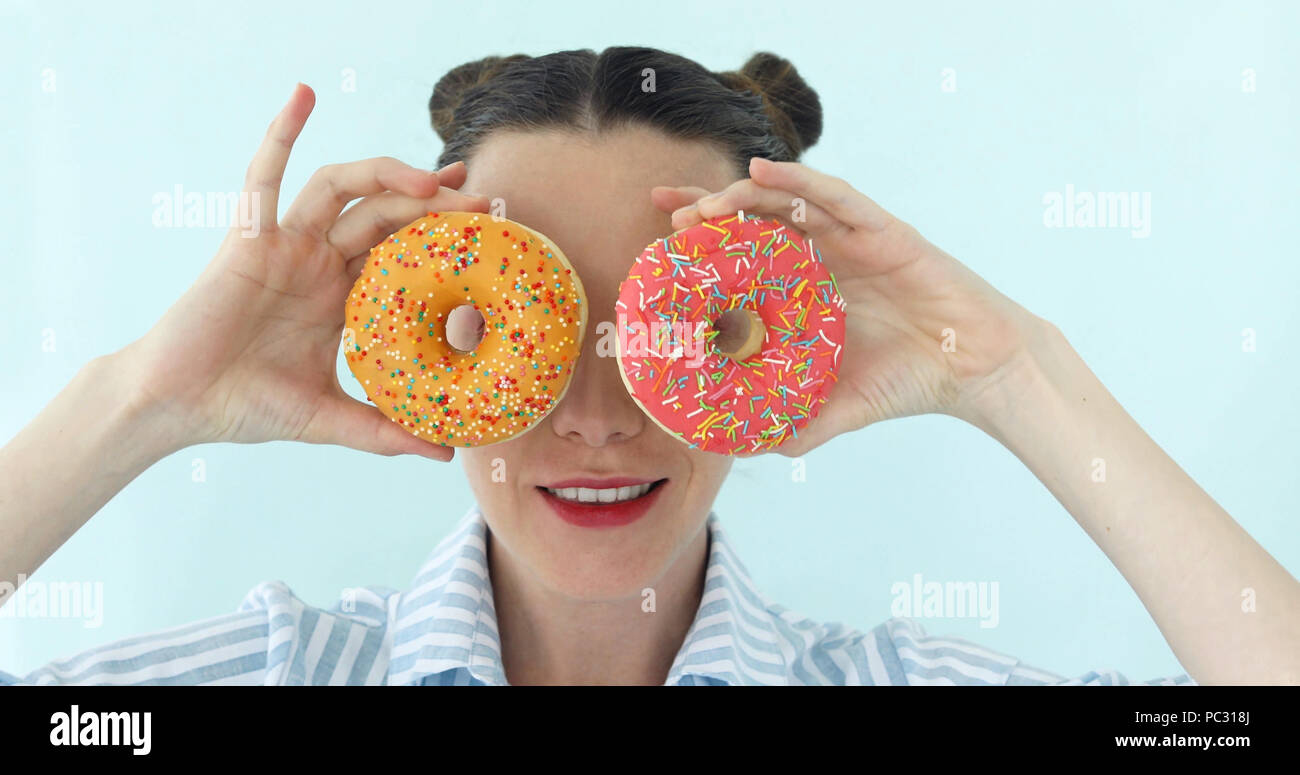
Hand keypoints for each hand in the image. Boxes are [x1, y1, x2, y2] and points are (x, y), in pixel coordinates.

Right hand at [119, 83, 488, 460]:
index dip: (442, 233)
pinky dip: (280, 134)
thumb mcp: (330, 418)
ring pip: (341, 189)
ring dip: (385, 174)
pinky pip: (263, 178)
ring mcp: (286, 245)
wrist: (180, 405)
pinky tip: (302, 97)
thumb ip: (383, 432)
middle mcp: (320, 262)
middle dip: (433, 203)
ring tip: (430, 180)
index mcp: (343, 294)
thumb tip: (444, 453)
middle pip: (385, 213)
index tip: (487, 223)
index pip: (403, 250)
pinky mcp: (248, 239)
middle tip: (480, 200)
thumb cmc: (247, 406)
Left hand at [651, 157, 1051, 455]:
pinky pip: (834, 196)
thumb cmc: (908, 380)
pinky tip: (762, 172)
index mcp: (808, 289)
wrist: (973, 370)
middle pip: (756, 220)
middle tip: (669, 214)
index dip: (703, 244)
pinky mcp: (882, 230)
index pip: (745, 257)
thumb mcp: (839, 409)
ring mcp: (851, 238)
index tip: (658, 238)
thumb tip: (747, 449)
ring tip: (704, 204)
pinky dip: (798, 181)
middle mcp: (824, 256)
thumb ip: (796, 424)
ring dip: (742, 197)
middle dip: (711, 212)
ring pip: (787, 202)